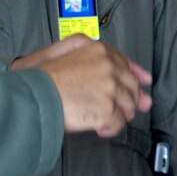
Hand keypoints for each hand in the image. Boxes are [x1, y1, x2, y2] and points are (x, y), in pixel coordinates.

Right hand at [12, 36, 152, 137]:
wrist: (32, 96)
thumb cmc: (38, 78)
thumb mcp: (59, 49)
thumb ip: (82, 46)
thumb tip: (101, 55)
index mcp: (98, 51)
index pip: (125, 63)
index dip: (136, 74)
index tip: (144, 81)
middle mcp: (108, 67)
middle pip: (131, 86)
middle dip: (130, 99)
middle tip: (127, 108)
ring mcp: (109, 89)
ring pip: (128, 105)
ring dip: (118, 115)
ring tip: (104, 119)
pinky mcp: (106, 110)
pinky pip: (118, 123)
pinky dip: (110, 129)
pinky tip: (99, 128)